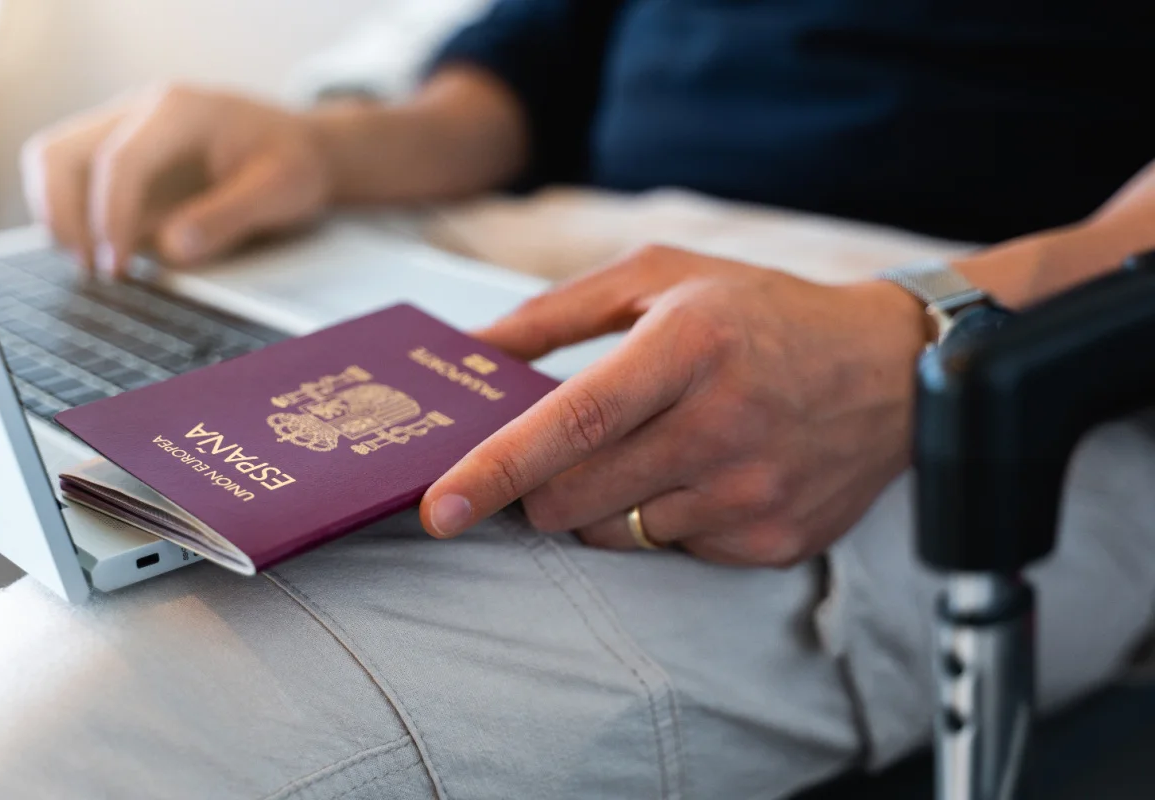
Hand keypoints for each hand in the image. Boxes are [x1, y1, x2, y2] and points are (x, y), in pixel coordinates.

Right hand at [21, 84, 336, 274]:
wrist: (303, 147)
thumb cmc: (295, 164)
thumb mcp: (279, 192)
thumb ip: (227, 217)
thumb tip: (170, 248)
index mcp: (178, 112)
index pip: (119, 161)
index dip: (110, 218)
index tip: (117, 267)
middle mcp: (139, 114)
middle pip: (60, 154)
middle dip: (65, 216)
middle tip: (95, 271)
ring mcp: (124, 134)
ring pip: (54, 164)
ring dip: (59, 217)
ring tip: (93, 267)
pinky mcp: (123, 160)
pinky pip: (73, 181)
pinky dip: (75, 218)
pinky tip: (104, 254)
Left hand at [420, 245, 928, 565]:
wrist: (892, 368)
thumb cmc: (764, 313)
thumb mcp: (663, 277)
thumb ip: (558, 312)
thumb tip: (474, 351)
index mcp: (688, 347)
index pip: (573, 422)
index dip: (496, 469)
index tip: (437, 508)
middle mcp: (722, 425)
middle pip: (574, 496)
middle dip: (540, 487)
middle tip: (562, 453)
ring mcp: (750, 492)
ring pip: (613, 532)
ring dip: (605, 500)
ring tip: (658, 446)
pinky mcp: (771, 540)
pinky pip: (671, 550)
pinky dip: (664, 518)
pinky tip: (707, 473)